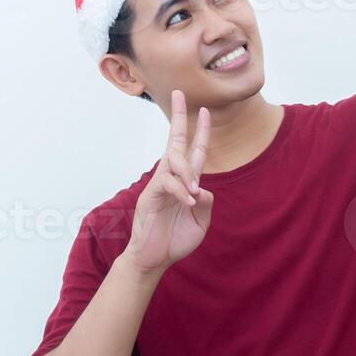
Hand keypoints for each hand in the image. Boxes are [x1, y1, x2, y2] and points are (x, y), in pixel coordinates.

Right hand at [122, 89, 213, 276]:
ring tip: (194, 192)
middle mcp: (171, 179)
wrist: (153, 260)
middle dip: (179, 118)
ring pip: (173, 161)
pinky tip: (188, 201)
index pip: (194, 152)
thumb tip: (204, 188)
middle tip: (181, 95)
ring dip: (187, 172)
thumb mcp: (200, 223)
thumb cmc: (175, 241)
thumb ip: (205, 205)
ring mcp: (159, 186)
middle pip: (176, 142)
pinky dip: (180, 190)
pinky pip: (166, 183)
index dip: (200, 132)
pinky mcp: (150, 196)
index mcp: (185, 183)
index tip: (205, 111)